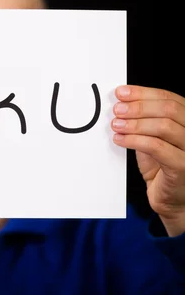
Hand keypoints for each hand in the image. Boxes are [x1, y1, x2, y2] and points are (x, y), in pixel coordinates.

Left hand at [112, 85, 184, 235]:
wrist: (172, 201)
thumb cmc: (163, 169)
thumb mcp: (153, 139)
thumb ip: (145, 122)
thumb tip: (122, 104)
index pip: (170, 98)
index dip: (144, 93)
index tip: (122, 92)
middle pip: (169, 109)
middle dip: (138, 106)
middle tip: (117, 109)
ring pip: (164, 126)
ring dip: (135, 123)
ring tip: (116, 125)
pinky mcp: (183, 167)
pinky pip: (157, 147)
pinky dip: (135, 140)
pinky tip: (120, 140)